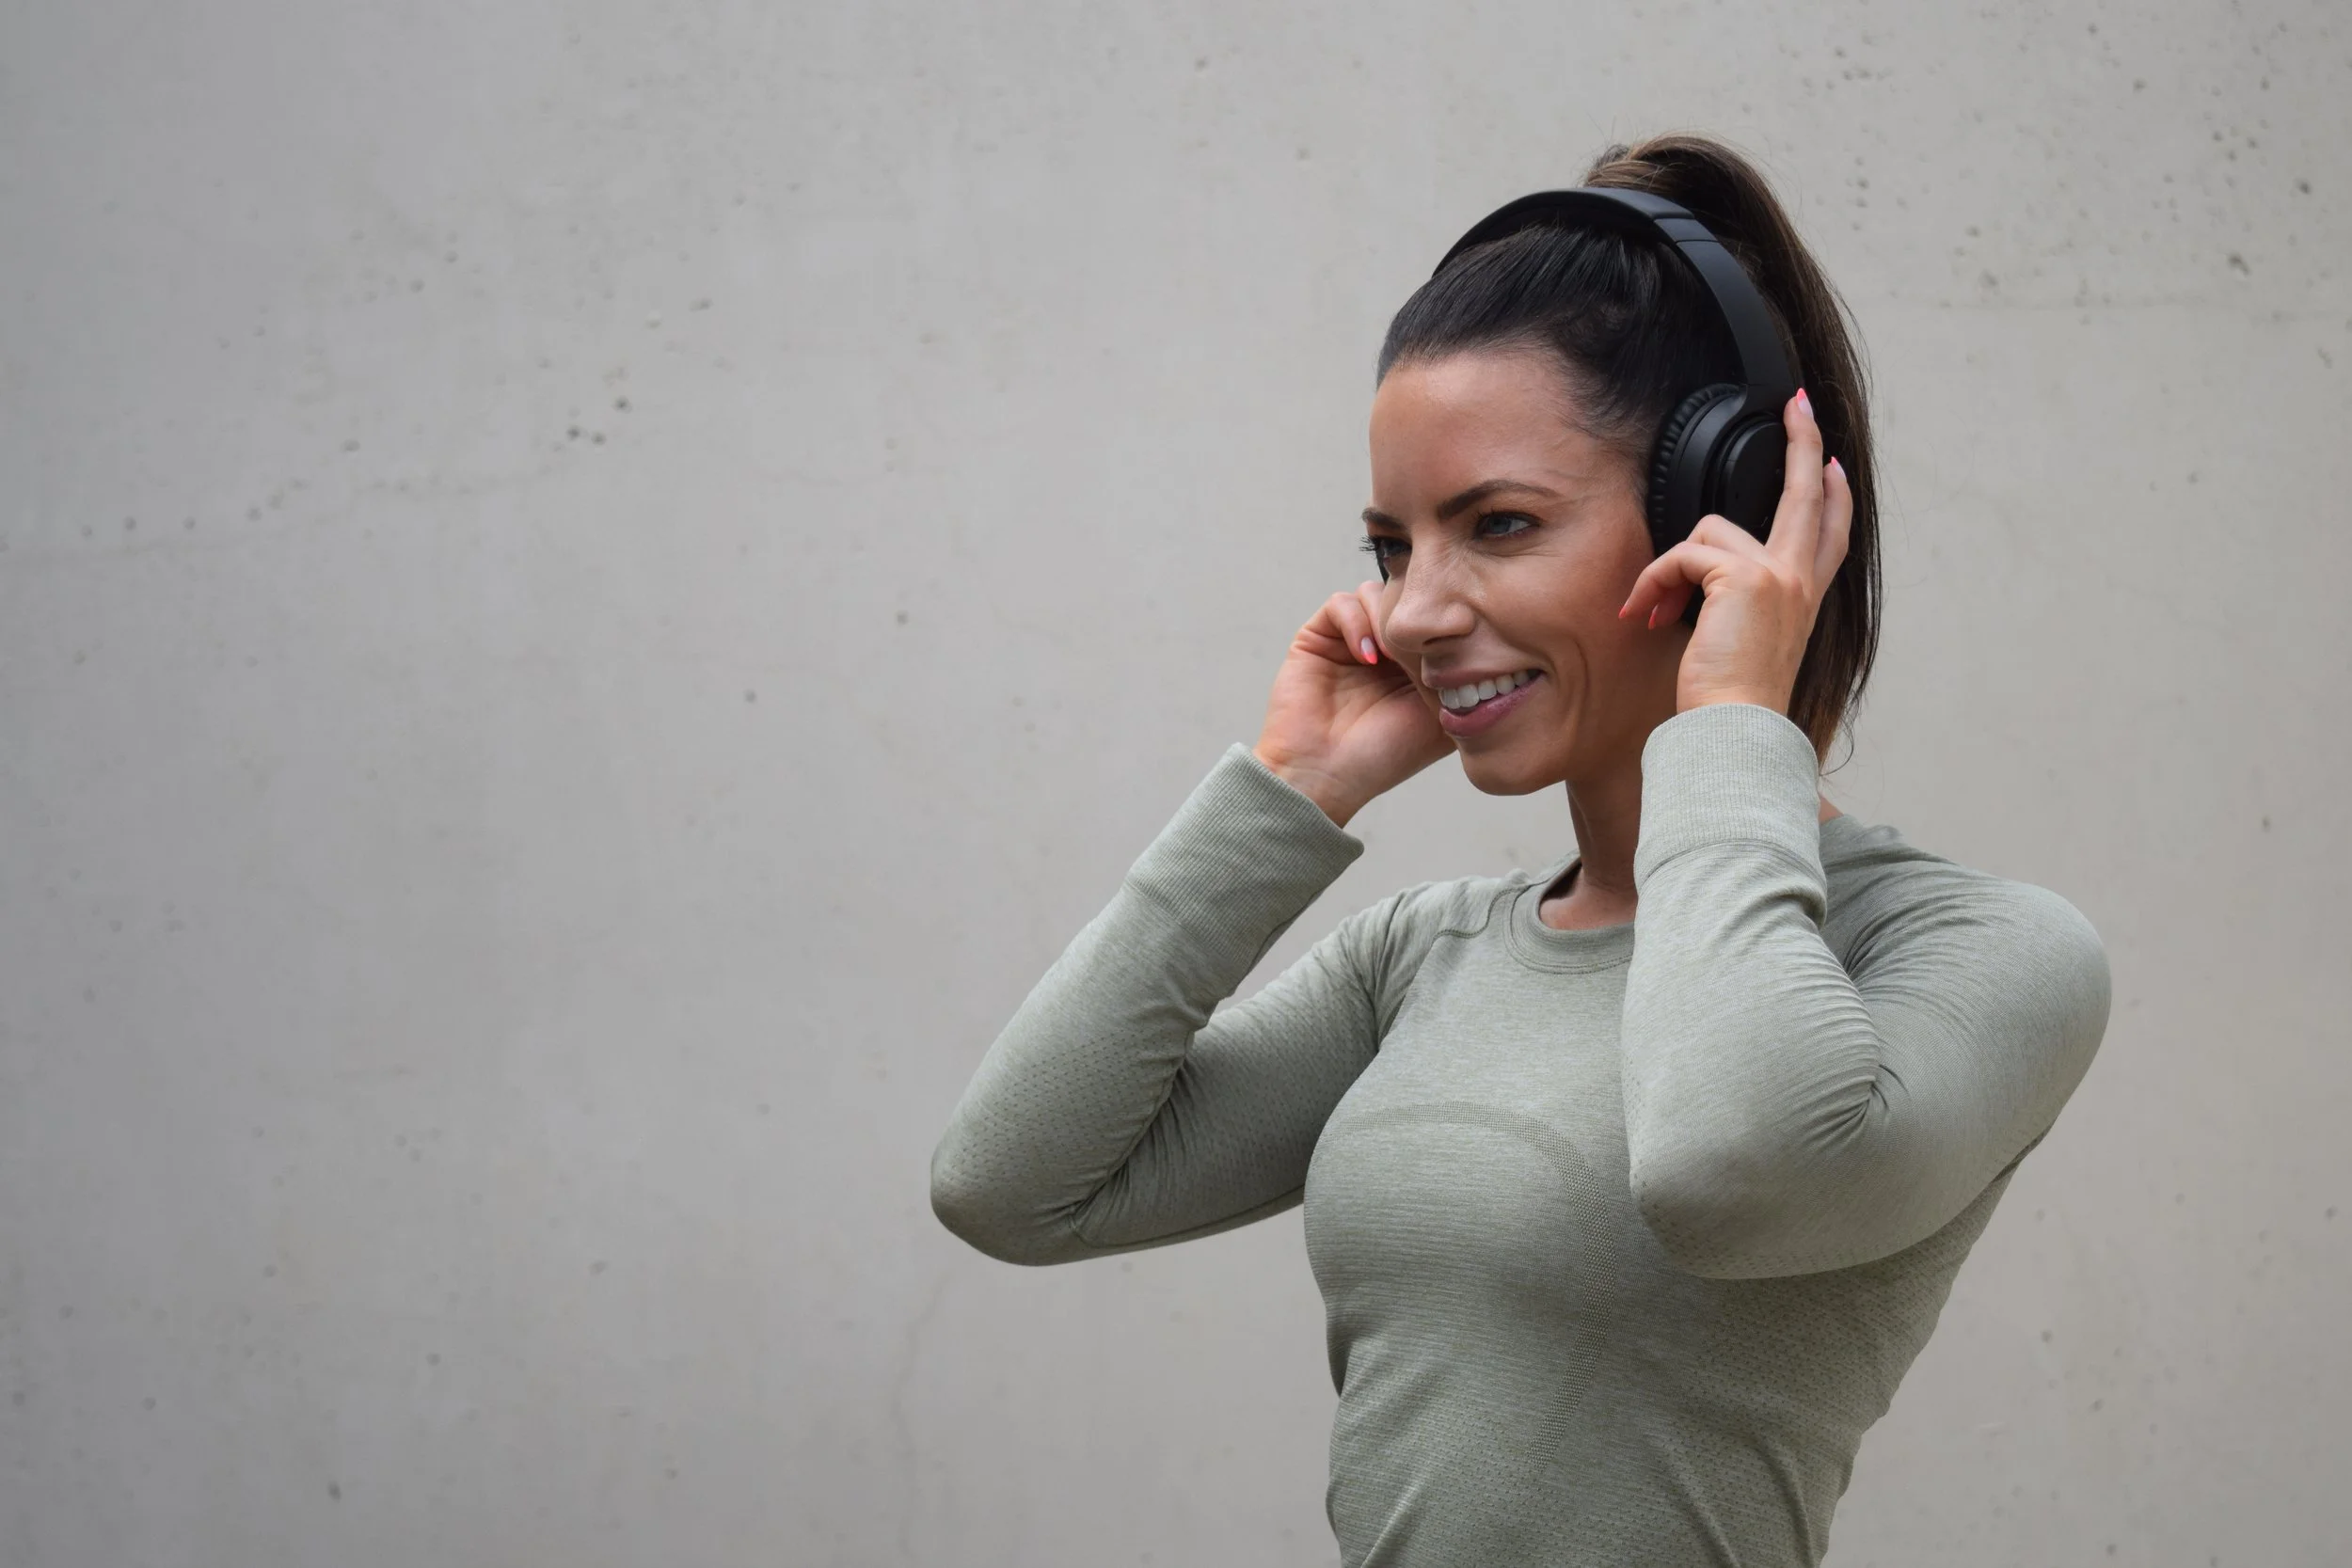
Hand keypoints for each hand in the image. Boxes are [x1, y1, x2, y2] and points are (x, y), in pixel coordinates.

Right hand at [1254, 582, 1450, 826]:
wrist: (1325, 775)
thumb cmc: (1383, 755)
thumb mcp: (1443, 717)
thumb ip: (1462, 678)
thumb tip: (1482, 638)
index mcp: (1415, 664)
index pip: (1436, 617)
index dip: (1446, 623)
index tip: (1454, 647)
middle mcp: (1383, 648)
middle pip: (1409, 598)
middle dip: (1419, 619)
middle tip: (1423, 652)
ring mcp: (1350, 639)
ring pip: (1378, 593)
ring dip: (1390, 621)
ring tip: (1392, 659)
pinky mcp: (1318, 636)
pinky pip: (1342, 602)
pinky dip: (1357, 622)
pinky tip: (1367, 658)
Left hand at [1617, 387, 1852, 717]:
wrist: (1735, 729)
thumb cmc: (1732, 702)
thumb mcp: (1745, 645)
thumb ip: (1739, 606)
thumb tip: (1701, 578)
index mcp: (1803, 598)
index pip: (1829, 533)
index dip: (1834, 494)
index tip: (1831, 461)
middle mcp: (1798, 581)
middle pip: (1807, 495)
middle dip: (1803, 441)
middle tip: (1797, 405)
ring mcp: (1776, 576)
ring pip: (1708, 531)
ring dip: (1669, 567)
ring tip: (1654, 609)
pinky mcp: (1743, 576)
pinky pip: (1682, 555)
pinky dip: (1654, 582)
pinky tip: (1648, 616)